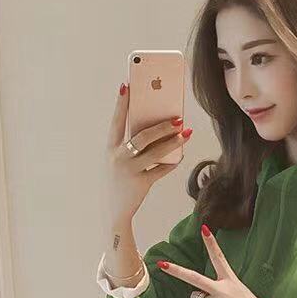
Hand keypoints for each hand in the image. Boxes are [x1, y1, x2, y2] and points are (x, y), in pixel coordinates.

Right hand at [104, 83, 192, 222]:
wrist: (114, 212)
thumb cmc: (120, 182)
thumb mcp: (120, 161)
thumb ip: (132, 146)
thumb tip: (158, 130)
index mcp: (110, 148)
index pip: (116, 121)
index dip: (122, 103)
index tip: (128, 85)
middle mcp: (118, 158)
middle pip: (141, 136)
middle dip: (161, 125)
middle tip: (178, 117)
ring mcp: (129, 171)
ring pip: (154, 152)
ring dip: (172, 142)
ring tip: (186, 133)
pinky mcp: (140, 184)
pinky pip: (160, 171)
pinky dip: (172, 163)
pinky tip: (181, 156)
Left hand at [156, 223, 288, 297]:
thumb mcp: (241, 292)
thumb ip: (222, 290)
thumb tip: (201, 295)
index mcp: (231, 281)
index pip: (219, 257)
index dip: (211, 243)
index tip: (203, 229)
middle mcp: (222, 290)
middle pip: (194, 278)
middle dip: (176, 271)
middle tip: (163, 265)